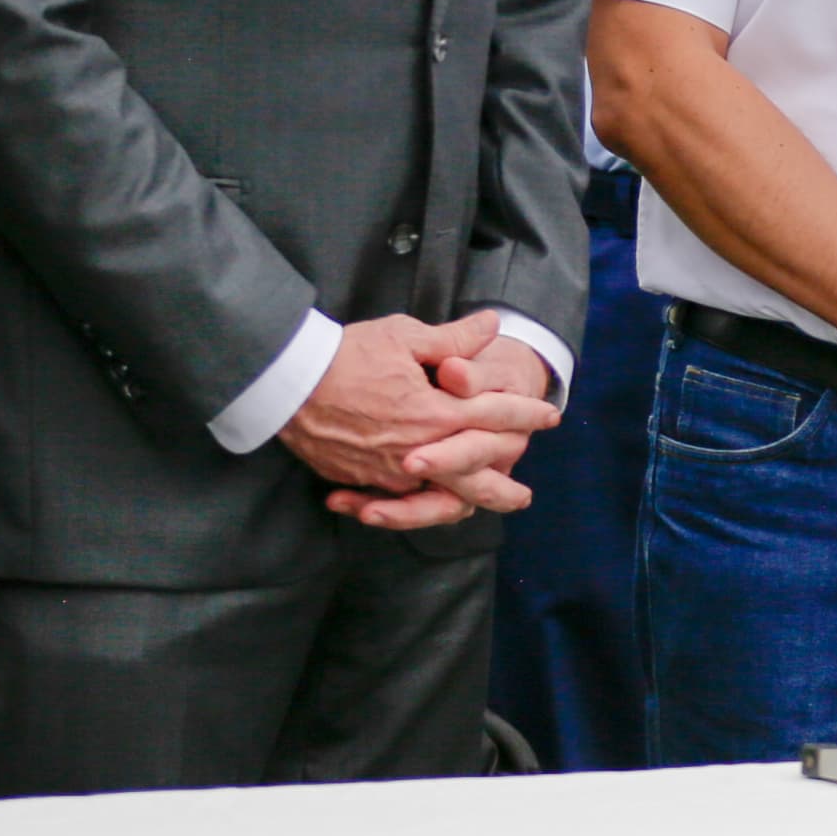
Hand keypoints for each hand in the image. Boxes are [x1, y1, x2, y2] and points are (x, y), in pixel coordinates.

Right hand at [287, 312, 553, 529]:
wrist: (287, 382)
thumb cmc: (347, 354)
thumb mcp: (404, 336)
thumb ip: (453, 339)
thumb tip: (491, 326)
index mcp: (435, 412)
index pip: (494, 415)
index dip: (526, 414)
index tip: (549, 415)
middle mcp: (417, 450)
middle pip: (474, 477)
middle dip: (504, 486)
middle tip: (525, 494)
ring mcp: (388, 471)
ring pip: (437, 498)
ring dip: (463, 504)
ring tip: (480, 509)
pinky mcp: (362, 479)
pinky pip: (397, 503)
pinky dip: (414, 509)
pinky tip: (427, 506)